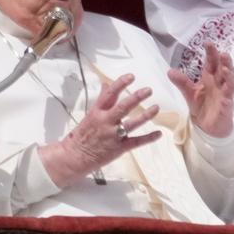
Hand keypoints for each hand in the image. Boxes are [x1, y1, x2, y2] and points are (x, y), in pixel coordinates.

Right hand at [37, 73, 162, 186]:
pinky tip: (159, 133)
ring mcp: (113, 136)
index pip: (109, 94)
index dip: (120, 84)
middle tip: (148, 90)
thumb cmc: (82, 134)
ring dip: (145, 116)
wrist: (74, 157)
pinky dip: (148, 138)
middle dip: (136, 98)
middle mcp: (105, 122)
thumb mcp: (90, 114)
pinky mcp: (119, 148)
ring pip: (131, 124)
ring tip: (156, 108)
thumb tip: (107, 84)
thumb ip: (102, 100)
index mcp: (97, 112)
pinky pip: (136, 142)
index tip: (131, 76)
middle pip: (122, 108)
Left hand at [169, 43, 233, 137]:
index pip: (211, 62)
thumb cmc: (201, 107)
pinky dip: (230, 86)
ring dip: (228, 70)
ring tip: (225, 63)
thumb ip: (182, 82)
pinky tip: (228, 81)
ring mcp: (224, 92)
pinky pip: (230, 94)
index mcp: (209, 78)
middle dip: (222, 59)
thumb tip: (169, 71)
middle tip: (220, 50)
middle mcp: (219, 82)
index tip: (207, 42)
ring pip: (229, 79)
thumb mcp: (189, 93)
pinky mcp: (227, 103)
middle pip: (222, 68)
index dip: (211, 52)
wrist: (208, 127)